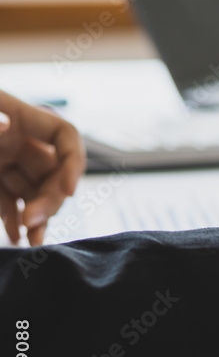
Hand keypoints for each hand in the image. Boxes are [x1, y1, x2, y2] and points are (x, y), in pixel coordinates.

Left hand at [0, 90, 85, 244]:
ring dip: (36, 216)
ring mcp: (3, 161)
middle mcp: (16, 139)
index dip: (73, 163)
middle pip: (52, 171)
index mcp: (17, 115)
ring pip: (33, 191)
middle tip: (34, 223)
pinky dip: (13, 219)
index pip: (64, 136)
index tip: (69, 191)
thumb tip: (6, 126)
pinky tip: (16, 237)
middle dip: (49, 199)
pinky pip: (8, 202)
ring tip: (32, 242)